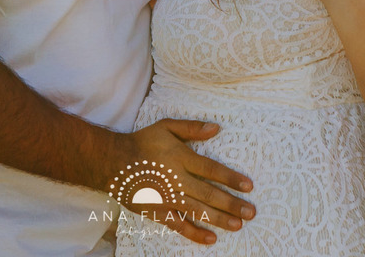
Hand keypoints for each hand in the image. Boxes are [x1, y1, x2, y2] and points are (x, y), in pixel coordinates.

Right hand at [121, 118, 254, 244]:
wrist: (113, 162)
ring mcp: (166, 198)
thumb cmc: (143, 142)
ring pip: (197, 211)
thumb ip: (191, 128)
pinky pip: (178, 225)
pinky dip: (194, 232)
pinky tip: (210, 238)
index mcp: (180, 158)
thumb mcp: (166, 127)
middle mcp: (176, 180)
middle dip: (232, 204)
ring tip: (238, 225)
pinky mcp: (157, 211)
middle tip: (251, 212)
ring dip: (219, 219)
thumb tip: (216, 127)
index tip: (248, 186)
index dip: (230, 178)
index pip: (211, 169)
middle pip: (208, 194)